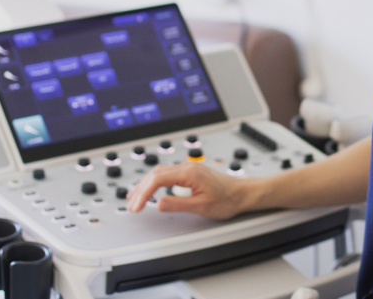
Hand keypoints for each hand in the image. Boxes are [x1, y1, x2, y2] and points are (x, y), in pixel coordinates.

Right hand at [127, 162, 247, 219]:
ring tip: (134, 197)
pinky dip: (155, 182)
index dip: (143, 193)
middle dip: (141, 189)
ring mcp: (189, 169)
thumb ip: (178, 204)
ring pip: (160, 172)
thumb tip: (158, 204)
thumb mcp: (201, 206)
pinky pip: (167, 174)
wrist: (242, 193)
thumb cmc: (226, 199)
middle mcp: (187, 167)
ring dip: (146, 184)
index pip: (158, 179)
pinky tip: (151, 189)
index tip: (136, 206)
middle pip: (156, 174)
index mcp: (188, 173)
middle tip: (131, 204)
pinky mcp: (190, 173)